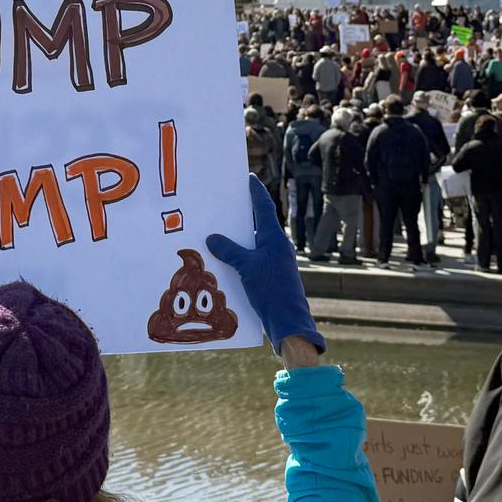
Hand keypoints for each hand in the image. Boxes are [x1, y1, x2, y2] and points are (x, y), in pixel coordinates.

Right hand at [207, 173, 324, 355]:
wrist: (289, 323)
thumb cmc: (271, 291)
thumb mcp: (246, 267)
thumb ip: (229, 251)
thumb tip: (212, 238)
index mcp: (274, 238)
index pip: (263, 208)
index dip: (255, 192)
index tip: (249, 178)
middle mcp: (277, 247)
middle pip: (258, 224)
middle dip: (243, 214)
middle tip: (227, 203)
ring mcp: (276, 262)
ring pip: (255, 243)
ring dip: (239, 238)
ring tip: (220, 232)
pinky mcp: (272, 277)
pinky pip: (254, 259)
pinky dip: (241, 255)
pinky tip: (227, 261)